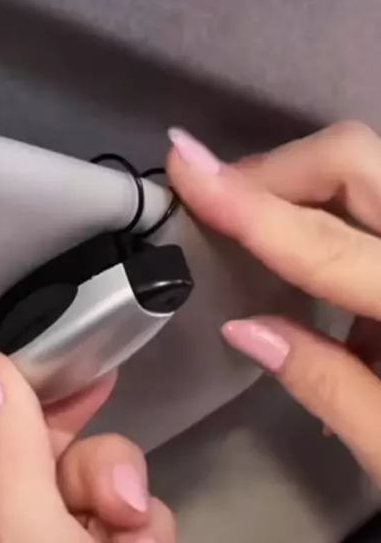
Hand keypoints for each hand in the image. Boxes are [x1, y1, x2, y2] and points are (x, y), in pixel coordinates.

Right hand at [168, 122, 380, 482]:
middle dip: (277, 170)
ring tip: (253, 224)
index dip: (248, 203)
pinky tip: (315, 260)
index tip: (182, 158)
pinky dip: (334, 213)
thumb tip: (243, 326)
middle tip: (219, 202)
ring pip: (371, 166)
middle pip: (358, 160)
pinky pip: (380, 202)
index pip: (327, 245)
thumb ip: (325, 384)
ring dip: (303, 183)